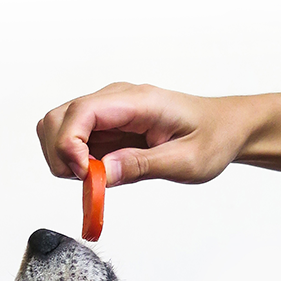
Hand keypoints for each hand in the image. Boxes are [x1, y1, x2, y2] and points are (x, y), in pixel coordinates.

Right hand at [36, 83, 250, 187]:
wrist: (225, 127)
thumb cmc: (212, 137)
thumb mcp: (186, 161)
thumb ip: (141, 166)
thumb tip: (101, 174)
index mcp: (137, 101)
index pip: (80, 112)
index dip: (70, 145)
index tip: (87, 174)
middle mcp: (115, 100)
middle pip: (56, 119)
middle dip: (61, 155)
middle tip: (89, 179)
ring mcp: (106, 111)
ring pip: (55, 129)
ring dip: (63, 159)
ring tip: (95, 176)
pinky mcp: (102, 125)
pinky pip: (70, 141)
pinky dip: (73, 162)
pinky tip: (99, 171)